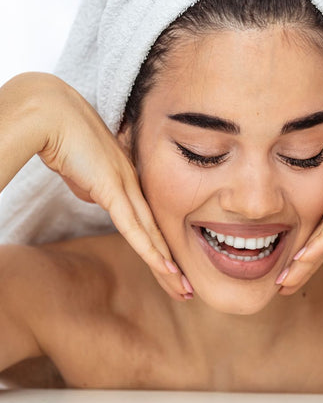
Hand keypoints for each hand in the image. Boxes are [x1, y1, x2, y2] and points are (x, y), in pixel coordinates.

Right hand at [1, 73, 192, 300]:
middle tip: (187, 289)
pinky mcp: (113, 188)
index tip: (171, 271)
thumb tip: (101, 198)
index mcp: (129, 182)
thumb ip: (98, 189)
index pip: (149, 223)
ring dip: (167, 265)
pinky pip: (134, 226)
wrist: (54, 114)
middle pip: (157, 233)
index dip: (161, 249)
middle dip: (171, 265)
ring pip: (152, 234)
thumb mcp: (85, 174)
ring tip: (184, 289)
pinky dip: (150, 249)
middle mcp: (134, 185)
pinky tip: (165, 267)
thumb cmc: (67, 140)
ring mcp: (127, 186)